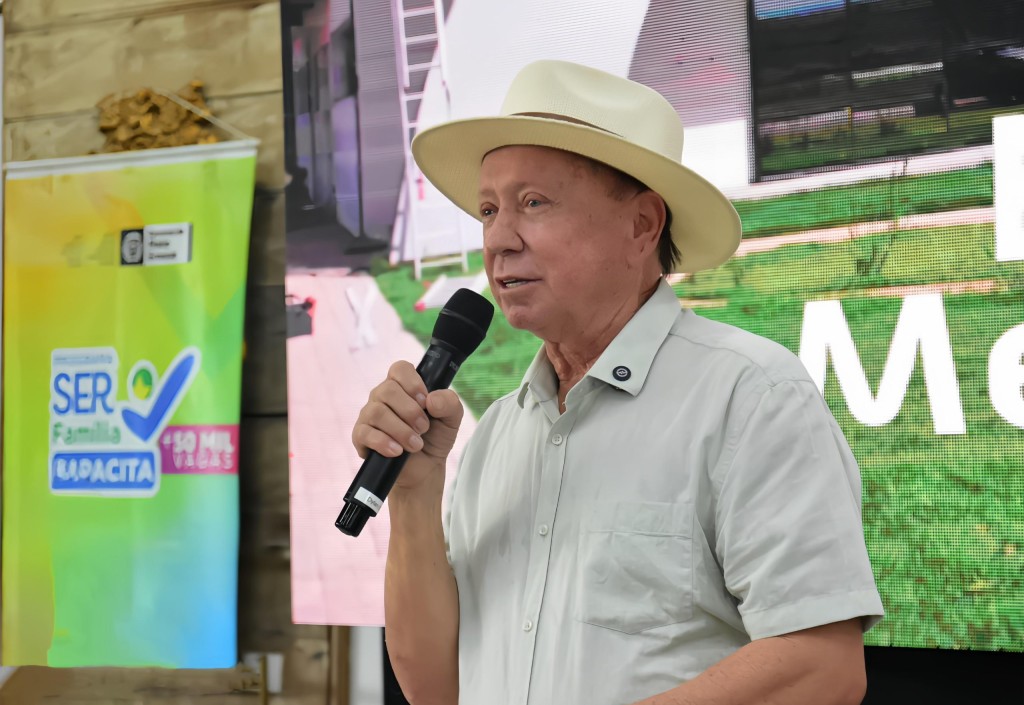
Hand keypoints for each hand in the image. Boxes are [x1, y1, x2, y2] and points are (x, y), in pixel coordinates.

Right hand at [352, 361, 463, 491]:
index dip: (413, 383)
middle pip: (388, 390)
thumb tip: (431, 399)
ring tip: (415, 444)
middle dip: (410, 411)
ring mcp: (369, 415)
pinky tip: (397, 451)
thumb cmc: (435, 438)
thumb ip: (450, 403)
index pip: (400, 368)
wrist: (425, 469)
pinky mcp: (361, 436)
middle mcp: (383, 396)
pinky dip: (384, 442)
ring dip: (400, 430)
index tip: (425, 402)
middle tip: (424, 428)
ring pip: (377, 412)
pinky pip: (365, 433)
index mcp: (403, 386)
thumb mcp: (452, 419)